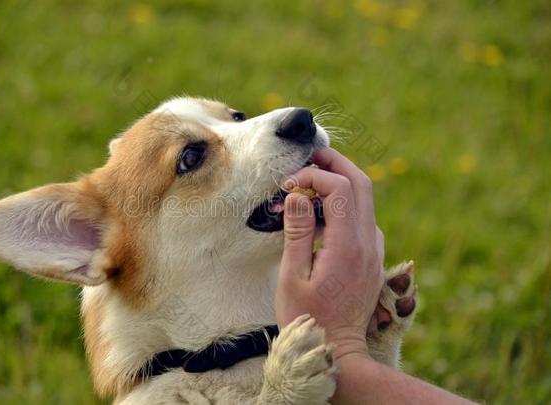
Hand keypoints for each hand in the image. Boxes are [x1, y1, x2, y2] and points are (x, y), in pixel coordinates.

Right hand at [276, 147, 384, 358]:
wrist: (339, 350)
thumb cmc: (308, 317)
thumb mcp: (292, 276)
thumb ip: (297, 231)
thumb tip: (298, 194)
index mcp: (347, 246)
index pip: (340, 189)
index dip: (313, 176)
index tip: (288, 185)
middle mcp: (368, 243)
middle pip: (362, 183)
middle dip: (336, 163)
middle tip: (310, 157)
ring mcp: (375, 250)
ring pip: (365, 199)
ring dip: (341, 183)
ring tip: (310, 183)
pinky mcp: (373, 257)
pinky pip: (363, 218)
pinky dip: (345, 204)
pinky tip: (322, 214)